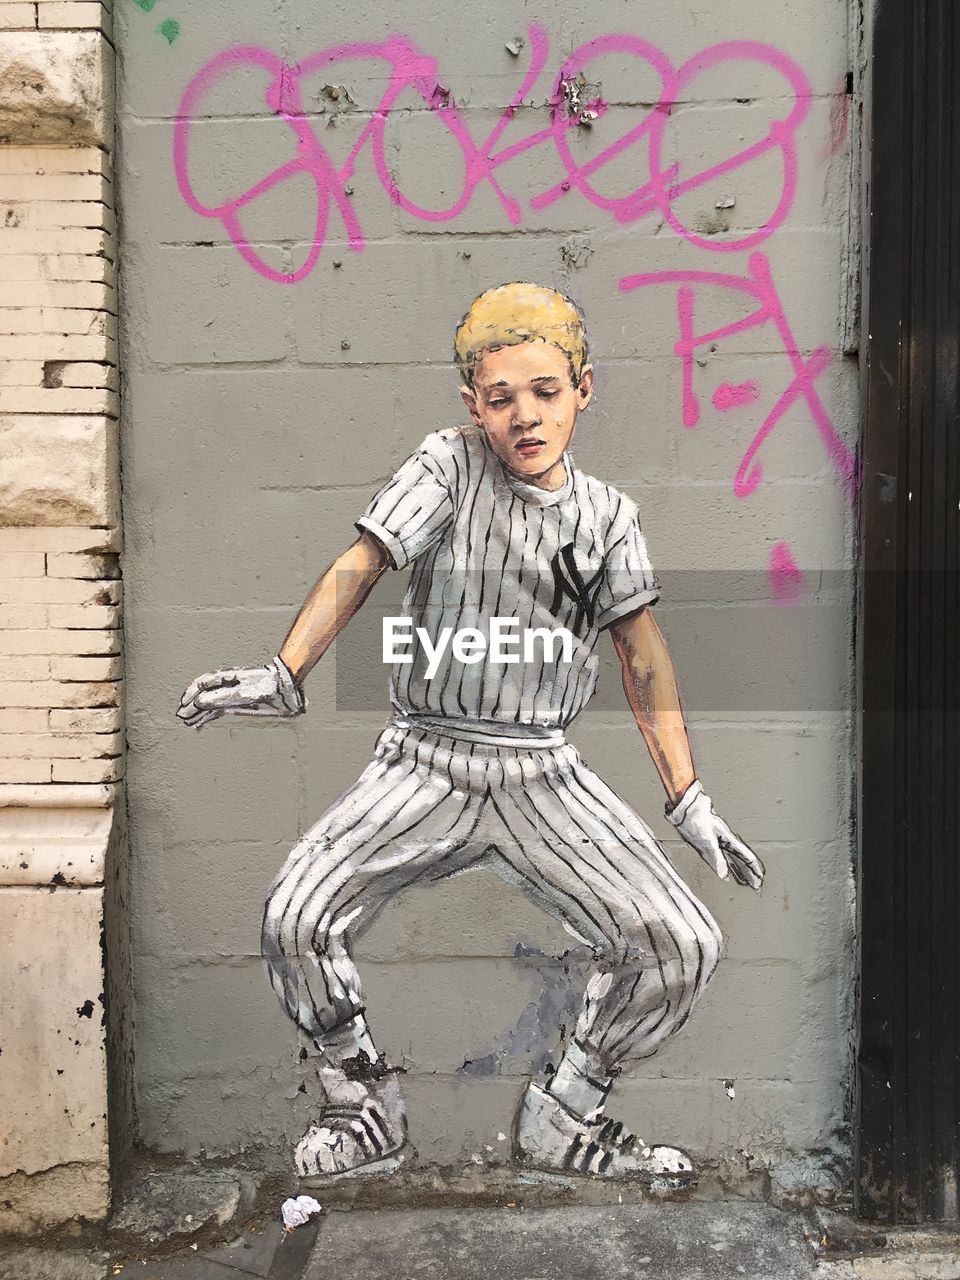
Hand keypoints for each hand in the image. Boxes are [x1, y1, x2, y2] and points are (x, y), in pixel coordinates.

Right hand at [177, 656, 304, 728]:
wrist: (285, 690)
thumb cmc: (267, 686)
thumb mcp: (243, 692)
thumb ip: (221, 698)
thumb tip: (199, 703)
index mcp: (227, 676)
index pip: (203, 683)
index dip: (191, 692)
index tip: (184, 704)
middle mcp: (226, 685)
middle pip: (203, 694)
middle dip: (191, 706)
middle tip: (181, 718)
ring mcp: (231, 694)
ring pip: (209, 704)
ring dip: (198, 713)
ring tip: (187, 723)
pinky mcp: (237, 704)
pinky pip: (218, 710)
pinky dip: (208, 718)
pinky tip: (200, 725)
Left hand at [666, 780, 763, 890]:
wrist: (686, 809)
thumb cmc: (696, 820)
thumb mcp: (707, 840)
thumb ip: (716, 857)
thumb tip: (724, 875)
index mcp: (729, 840)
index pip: (746, 857)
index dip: (754, 868)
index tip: (760, 879)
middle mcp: (726, 842)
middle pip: (742, 860)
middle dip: (751, 873)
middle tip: (758, 886)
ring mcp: (719, 843)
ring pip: (734, 861)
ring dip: (742, 872)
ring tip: (748, 883)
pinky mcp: (710, 845)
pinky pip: (724, 859)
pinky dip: (728, 868)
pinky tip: (727, 875)